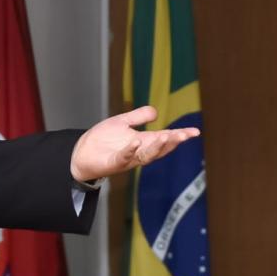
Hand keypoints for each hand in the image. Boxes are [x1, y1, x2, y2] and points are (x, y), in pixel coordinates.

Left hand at [69, 105, 199, 182]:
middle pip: (160, 149)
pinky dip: (130, 150)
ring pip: (146, 155)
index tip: (195, 132)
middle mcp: (138, 152)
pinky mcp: (114, 163)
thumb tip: (156, 112)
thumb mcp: (122, 123)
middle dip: (172, 142)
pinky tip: (136, 141)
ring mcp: (127, 159)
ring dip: (156, 147)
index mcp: (143, 142)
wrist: (81, 153)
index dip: (180, 136)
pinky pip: (124, 157)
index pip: (165, 138)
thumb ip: (138, 117)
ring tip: (166, 137)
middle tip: (183, 135)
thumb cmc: (102, 140)